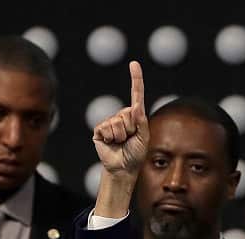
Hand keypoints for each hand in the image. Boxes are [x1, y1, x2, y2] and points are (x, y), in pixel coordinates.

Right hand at [92, 61, 147, 176]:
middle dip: (130, 130)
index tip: (134, 64)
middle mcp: (122, 116)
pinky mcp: (100, 129)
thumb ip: (141, 122)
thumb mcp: (144, 138)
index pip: (136, 94)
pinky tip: (111, 143)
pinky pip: (106, 128)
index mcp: (135, 116)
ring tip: (121, 143)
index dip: (135, 79)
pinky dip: (110, 138)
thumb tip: (136, 106)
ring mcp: (110, 122)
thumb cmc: (135, 154)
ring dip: (120, 136)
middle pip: (127, 114)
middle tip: (129, 140)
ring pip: (117, 122)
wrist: (122, 168)